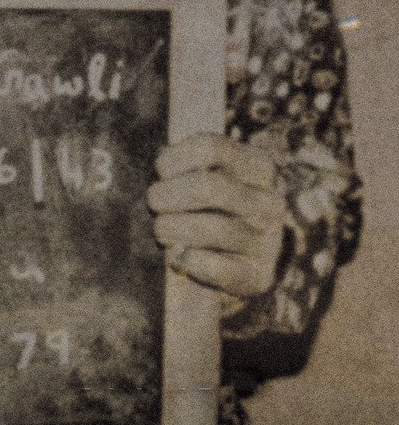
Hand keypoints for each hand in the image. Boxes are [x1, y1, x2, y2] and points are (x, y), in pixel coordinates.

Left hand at [147, 133, 286, 298]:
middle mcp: (270, 202)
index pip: (212, 147)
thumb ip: (188, 165)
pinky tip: (177, 255)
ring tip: (161, 229)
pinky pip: (215, 267)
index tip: (161, 170)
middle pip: (209, 187)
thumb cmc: (213, 207)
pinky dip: (187, 260)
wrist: (240, 260)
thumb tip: (162, 164)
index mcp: (259, 166)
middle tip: (154, 202)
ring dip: (172, 227)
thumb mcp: (209, 174)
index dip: (174, 158)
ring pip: (213, 228)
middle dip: (168, 194)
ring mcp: (268, 241)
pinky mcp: (258, 276)